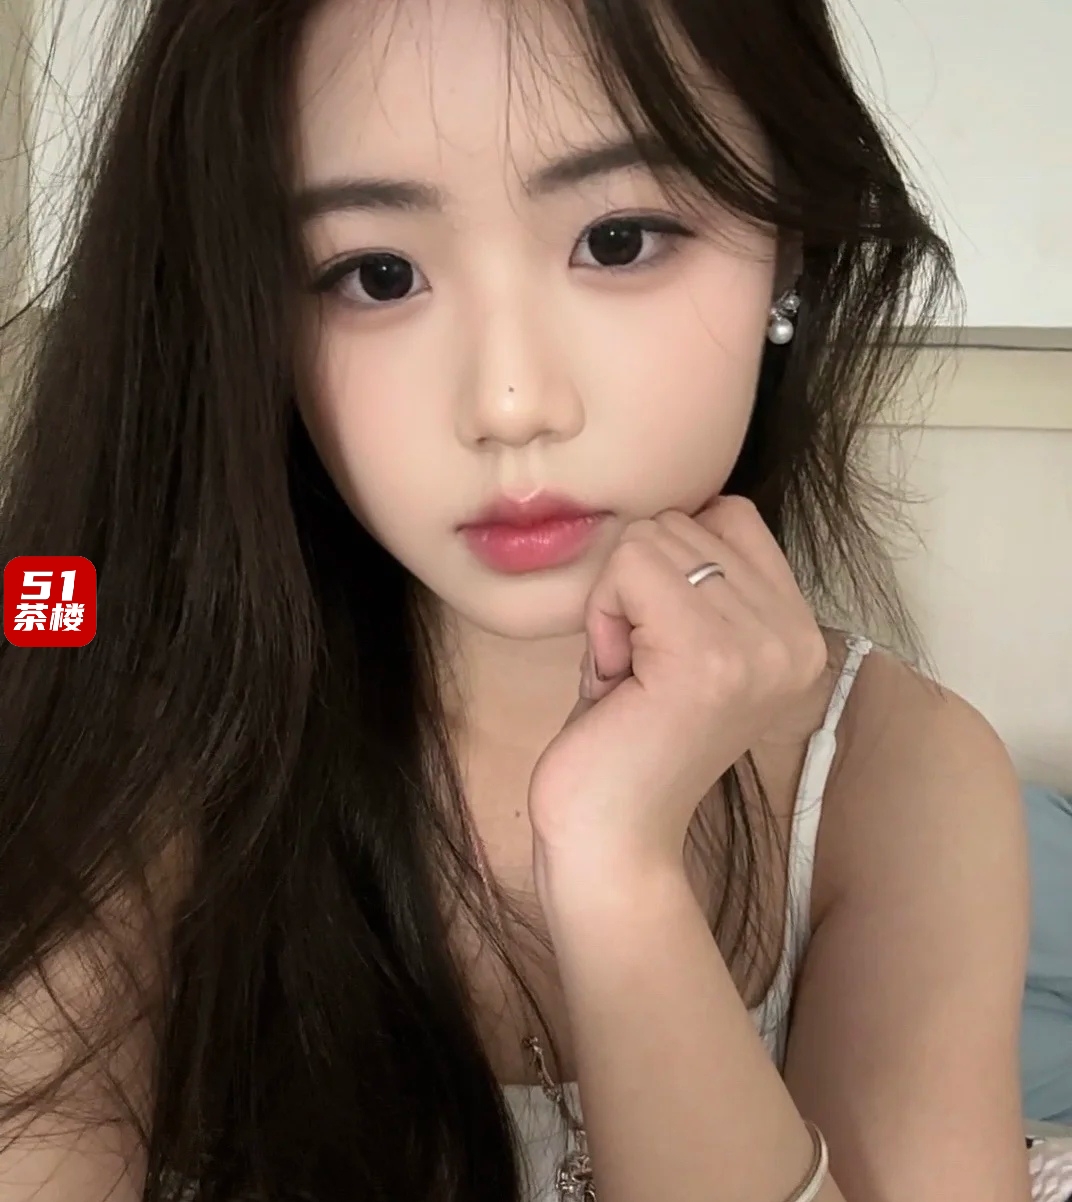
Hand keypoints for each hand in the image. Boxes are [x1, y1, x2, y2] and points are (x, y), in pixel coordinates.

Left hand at [528, 496, 826, 885]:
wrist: (612, 838)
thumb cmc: (628, 738)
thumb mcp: (684, 642)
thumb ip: (699, 579)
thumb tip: (671, 505)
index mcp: (799, 633)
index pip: (729, 514)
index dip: (669, 564)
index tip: (658, 642)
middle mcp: (796, 637)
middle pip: (682, 521)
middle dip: (635, 586)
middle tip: (638, 668)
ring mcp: (758, 647)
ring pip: (649, 539)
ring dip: (615, 603)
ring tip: (628, 676)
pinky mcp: (707, 657)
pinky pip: (628, 567)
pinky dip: (602, 616)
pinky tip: (614, 679)